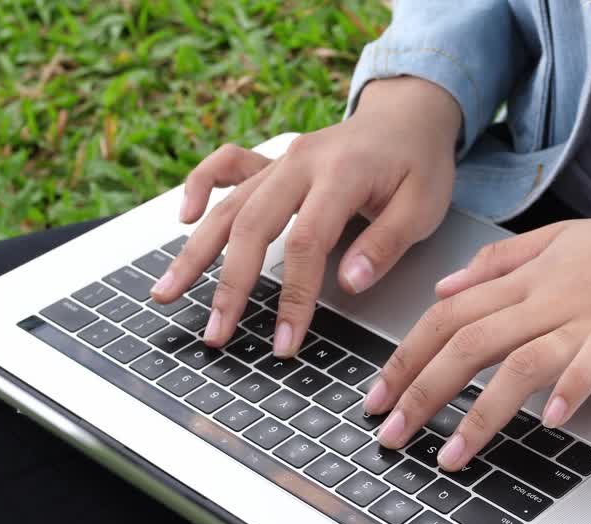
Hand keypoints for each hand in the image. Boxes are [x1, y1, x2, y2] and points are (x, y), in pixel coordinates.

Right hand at [150, 76, 460, 354]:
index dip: (293, 297)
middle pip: (252, 226)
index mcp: (341, 173)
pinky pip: (226, 166)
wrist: (409, 115)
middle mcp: (301, 163)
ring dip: (194, 251)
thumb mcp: (424, 206)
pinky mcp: (273, 162)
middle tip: (215, 333)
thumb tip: (350, 284)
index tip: (284, 342)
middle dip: (229, 285)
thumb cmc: (419, 164)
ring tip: (166, 293)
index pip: (306, 243)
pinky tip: (182, 219)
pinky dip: (199, 187)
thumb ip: (387, 244)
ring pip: (229, 205)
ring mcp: (282, 160)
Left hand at [363, 204, 590, 469]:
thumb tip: (445, 286)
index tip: (378, 397)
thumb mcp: (555, 239)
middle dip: (422, 391)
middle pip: (468, 343)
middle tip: (392, 434)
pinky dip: (569, 390)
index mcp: (523, 278)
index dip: (406, 357)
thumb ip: (498, 261)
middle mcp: (545, 298)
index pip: (448, 317)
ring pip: (519, 362)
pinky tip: (549, 419)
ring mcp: (584, 318)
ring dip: (479, 412)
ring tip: (450, 455)